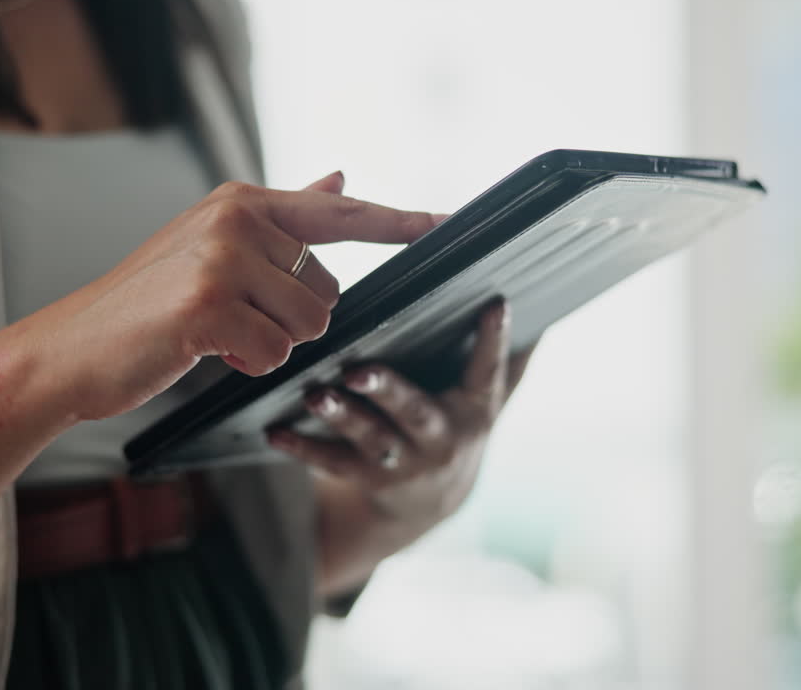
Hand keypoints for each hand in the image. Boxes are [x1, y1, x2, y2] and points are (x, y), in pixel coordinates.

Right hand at [38, 174, 441, 420]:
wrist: (73, 347)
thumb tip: (340, 178)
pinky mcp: (208, 304)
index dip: (395, 221)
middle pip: (327, 291)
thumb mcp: (214, 246)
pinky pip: (275, 352)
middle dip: (291, 321)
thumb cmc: (148, 302)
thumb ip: (283, 216)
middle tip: (233, 320)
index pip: (337, 213)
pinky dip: (247, 364)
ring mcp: (221, 259)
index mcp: (241, 202)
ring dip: (271, 346)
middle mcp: (236, 219)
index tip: (444, 223)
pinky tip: (205, 351)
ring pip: (308, 325)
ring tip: (217, 335)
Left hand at [268, 300, 535, 526]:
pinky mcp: (368, 478)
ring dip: (342, 417)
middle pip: (414, 412)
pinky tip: (274, 431)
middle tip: (357, 370)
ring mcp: (402, 462)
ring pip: (370, 438)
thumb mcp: (485, 397)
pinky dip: (302, 448)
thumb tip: (526, 300)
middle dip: (387, 391)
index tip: (495, 303)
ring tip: (316, 395)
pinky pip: (333, 463)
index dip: (494, 338)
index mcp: (473, 409)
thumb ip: (501, 355)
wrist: (432, 501)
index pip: (488, 371)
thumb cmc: (454, 424)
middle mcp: (439, 439)